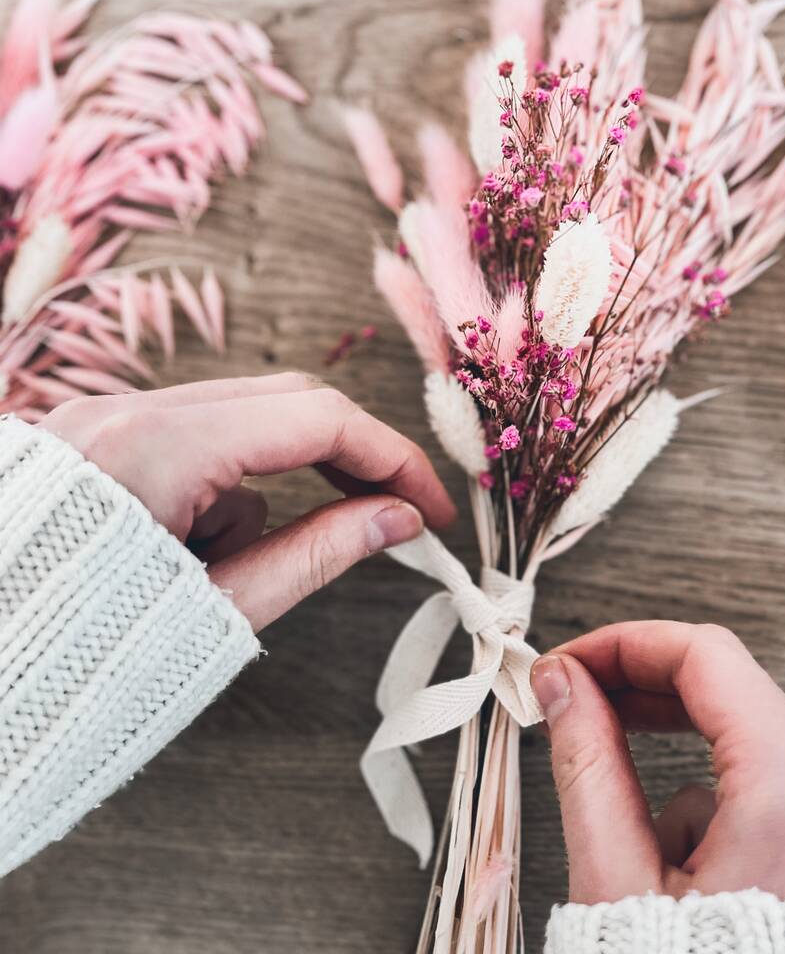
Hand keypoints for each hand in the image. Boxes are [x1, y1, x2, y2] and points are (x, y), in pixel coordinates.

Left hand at [39, 373, 455, 630]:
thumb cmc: (81, 658)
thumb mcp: (219, 609)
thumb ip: (318, 552)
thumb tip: (398, 519)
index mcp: (158, 449)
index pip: (317, 419)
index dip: (393, 459)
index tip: (429, 508)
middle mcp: (127, 410)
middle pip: (286, 400)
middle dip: (347, 457)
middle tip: (390, 513)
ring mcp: (103, 415)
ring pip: (241, 420)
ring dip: (270, 484)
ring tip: (226, 566)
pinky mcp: (94, 434)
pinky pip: (192, 439)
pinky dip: (218, 491)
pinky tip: (182, 553)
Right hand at [530, 621, 784, 918]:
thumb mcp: (618, 883)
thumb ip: (587, 763)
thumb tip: (563, 685)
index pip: (705, 658)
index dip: (625, 644)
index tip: (569, 662)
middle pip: (736, 693)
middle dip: (647, 693)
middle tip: (579, 701)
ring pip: (755, 749)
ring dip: (682, 769)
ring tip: (638, 848)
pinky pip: (784, 798)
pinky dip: (725, 812)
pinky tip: (695, 883)